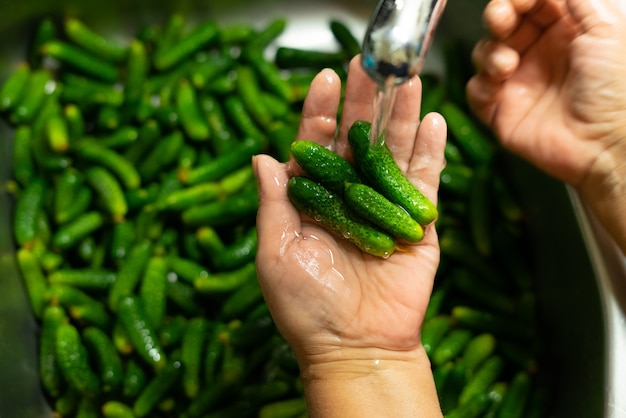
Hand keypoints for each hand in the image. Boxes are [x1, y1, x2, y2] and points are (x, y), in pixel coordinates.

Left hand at [252, 56, 445, 416]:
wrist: (356, 347)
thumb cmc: (307, 306)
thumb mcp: (276, 252)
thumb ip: (273, 203)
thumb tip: (263, 157)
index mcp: (313, 199)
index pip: (317, 144)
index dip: (320, 111)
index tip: (325, 78)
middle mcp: (349, 196)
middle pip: (358, 138)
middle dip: (364, 100)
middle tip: (371, 63)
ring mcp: (385, 207)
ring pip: (395, 151)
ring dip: (401, 115)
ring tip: (407, 78)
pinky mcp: (419, 223)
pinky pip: (427, 181)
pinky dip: (432, 151)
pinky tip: (434, 120)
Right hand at [467, 0, 625, 252]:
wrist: (607, 143)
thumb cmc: (617, 88)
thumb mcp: (606, 27)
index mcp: (567, 32)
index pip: (533, 4)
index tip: (519, 1)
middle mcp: (540, 55)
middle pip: (504, 24)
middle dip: (498, 16)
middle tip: (502, 20)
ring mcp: (519, 83)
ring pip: (485, 53)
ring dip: (490, 52)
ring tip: (507, 64)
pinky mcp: (502, 111)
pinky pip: (476, 91)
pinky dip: (481, 84)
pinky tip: (499, 84)